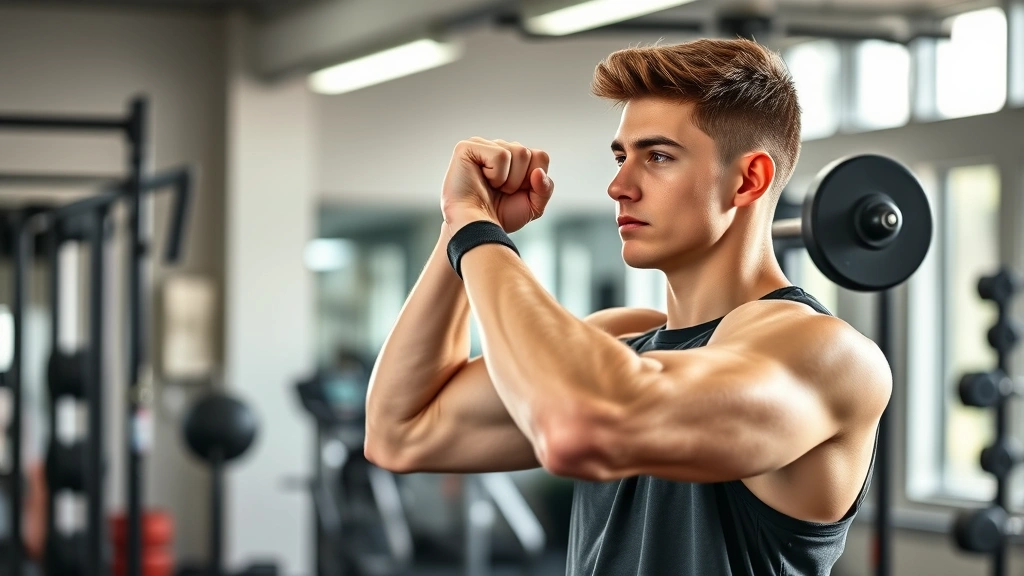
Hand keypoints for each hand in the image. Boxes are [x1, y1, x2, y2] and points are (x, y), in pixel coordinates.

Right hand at [440, 137, 554, 233]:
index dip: (533, 179)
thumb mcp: (533, 206)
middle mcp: (496, 147)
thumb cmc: (499, 216)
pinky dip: (496, 175)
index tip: (516, 193)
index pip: (540, 156)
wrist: (476, 229)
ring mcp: (481, 144)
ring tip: (492, 187)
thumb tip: (538, 172)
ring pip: (519, 151)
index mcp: (512, 157)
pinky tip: (481, 180)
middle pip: (528, 153)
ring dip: (508, 179)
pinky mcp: (467, 148)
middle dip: (520, 180)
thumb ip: (545, 188)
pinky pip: (501, 155)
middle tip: (501, 192)